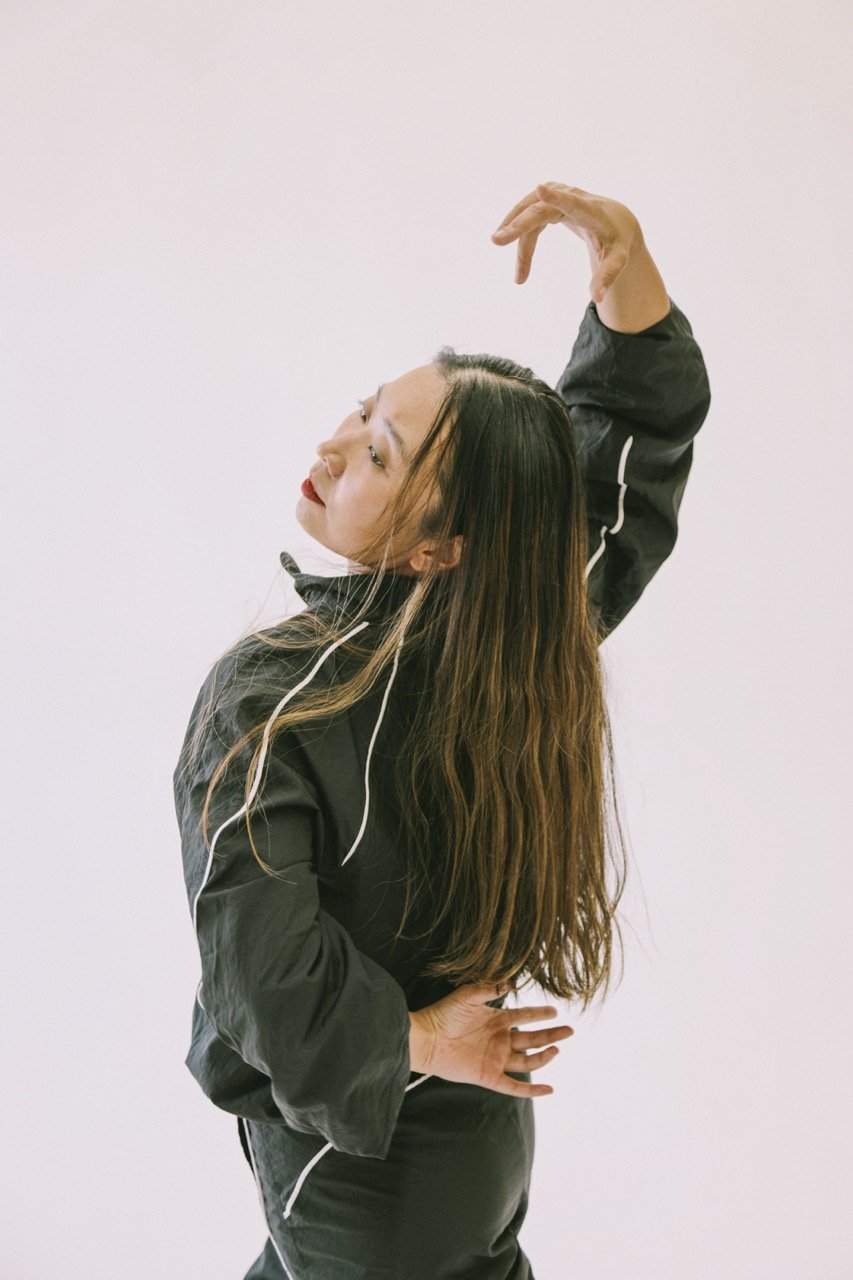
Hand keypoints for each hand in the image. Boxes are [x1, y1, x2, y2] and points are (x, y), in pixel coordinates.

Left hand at [410, 982, 573, 1098]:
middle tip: (569, 1031)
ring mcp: (496, 1059)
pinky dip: (532, 1089)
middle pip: (532, 1039)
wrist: (426, 1038)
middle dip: (551, 1035)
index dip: (540, 1015)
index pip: (524, 1016)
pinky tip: (549, 1088)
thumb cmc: (444, 1014)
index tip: (555, 1012)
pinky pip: (514, 1085)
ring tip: (557, 1049)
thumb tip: (510, 982)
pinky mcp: (488, 1076)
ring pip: (527, 1060)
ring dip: (544, 1057)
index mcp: (497, 1020)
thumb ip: (489, 989)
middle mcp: (500, 1040)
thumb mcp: (468, 995)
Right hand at [491, 181, 641, 301]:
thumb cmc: (616, 241)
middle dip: (518, 224)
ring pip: (530, 212)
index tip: (540, 188)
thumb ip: (607, 276)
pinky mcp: (550, 200)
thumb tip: (597, 299)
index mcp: (592, 211)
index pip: (573, 203)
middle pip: (540, 209)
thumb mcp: (618, 260)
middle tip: (496, 241)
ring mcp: (559, 195)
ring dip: (515, 234)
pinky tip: (516, 255)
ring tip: (513, 266)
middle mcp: (573, 198)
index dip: (557, 197)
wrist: (614, 220)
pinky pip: (530, 216)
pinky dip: (520, 235)